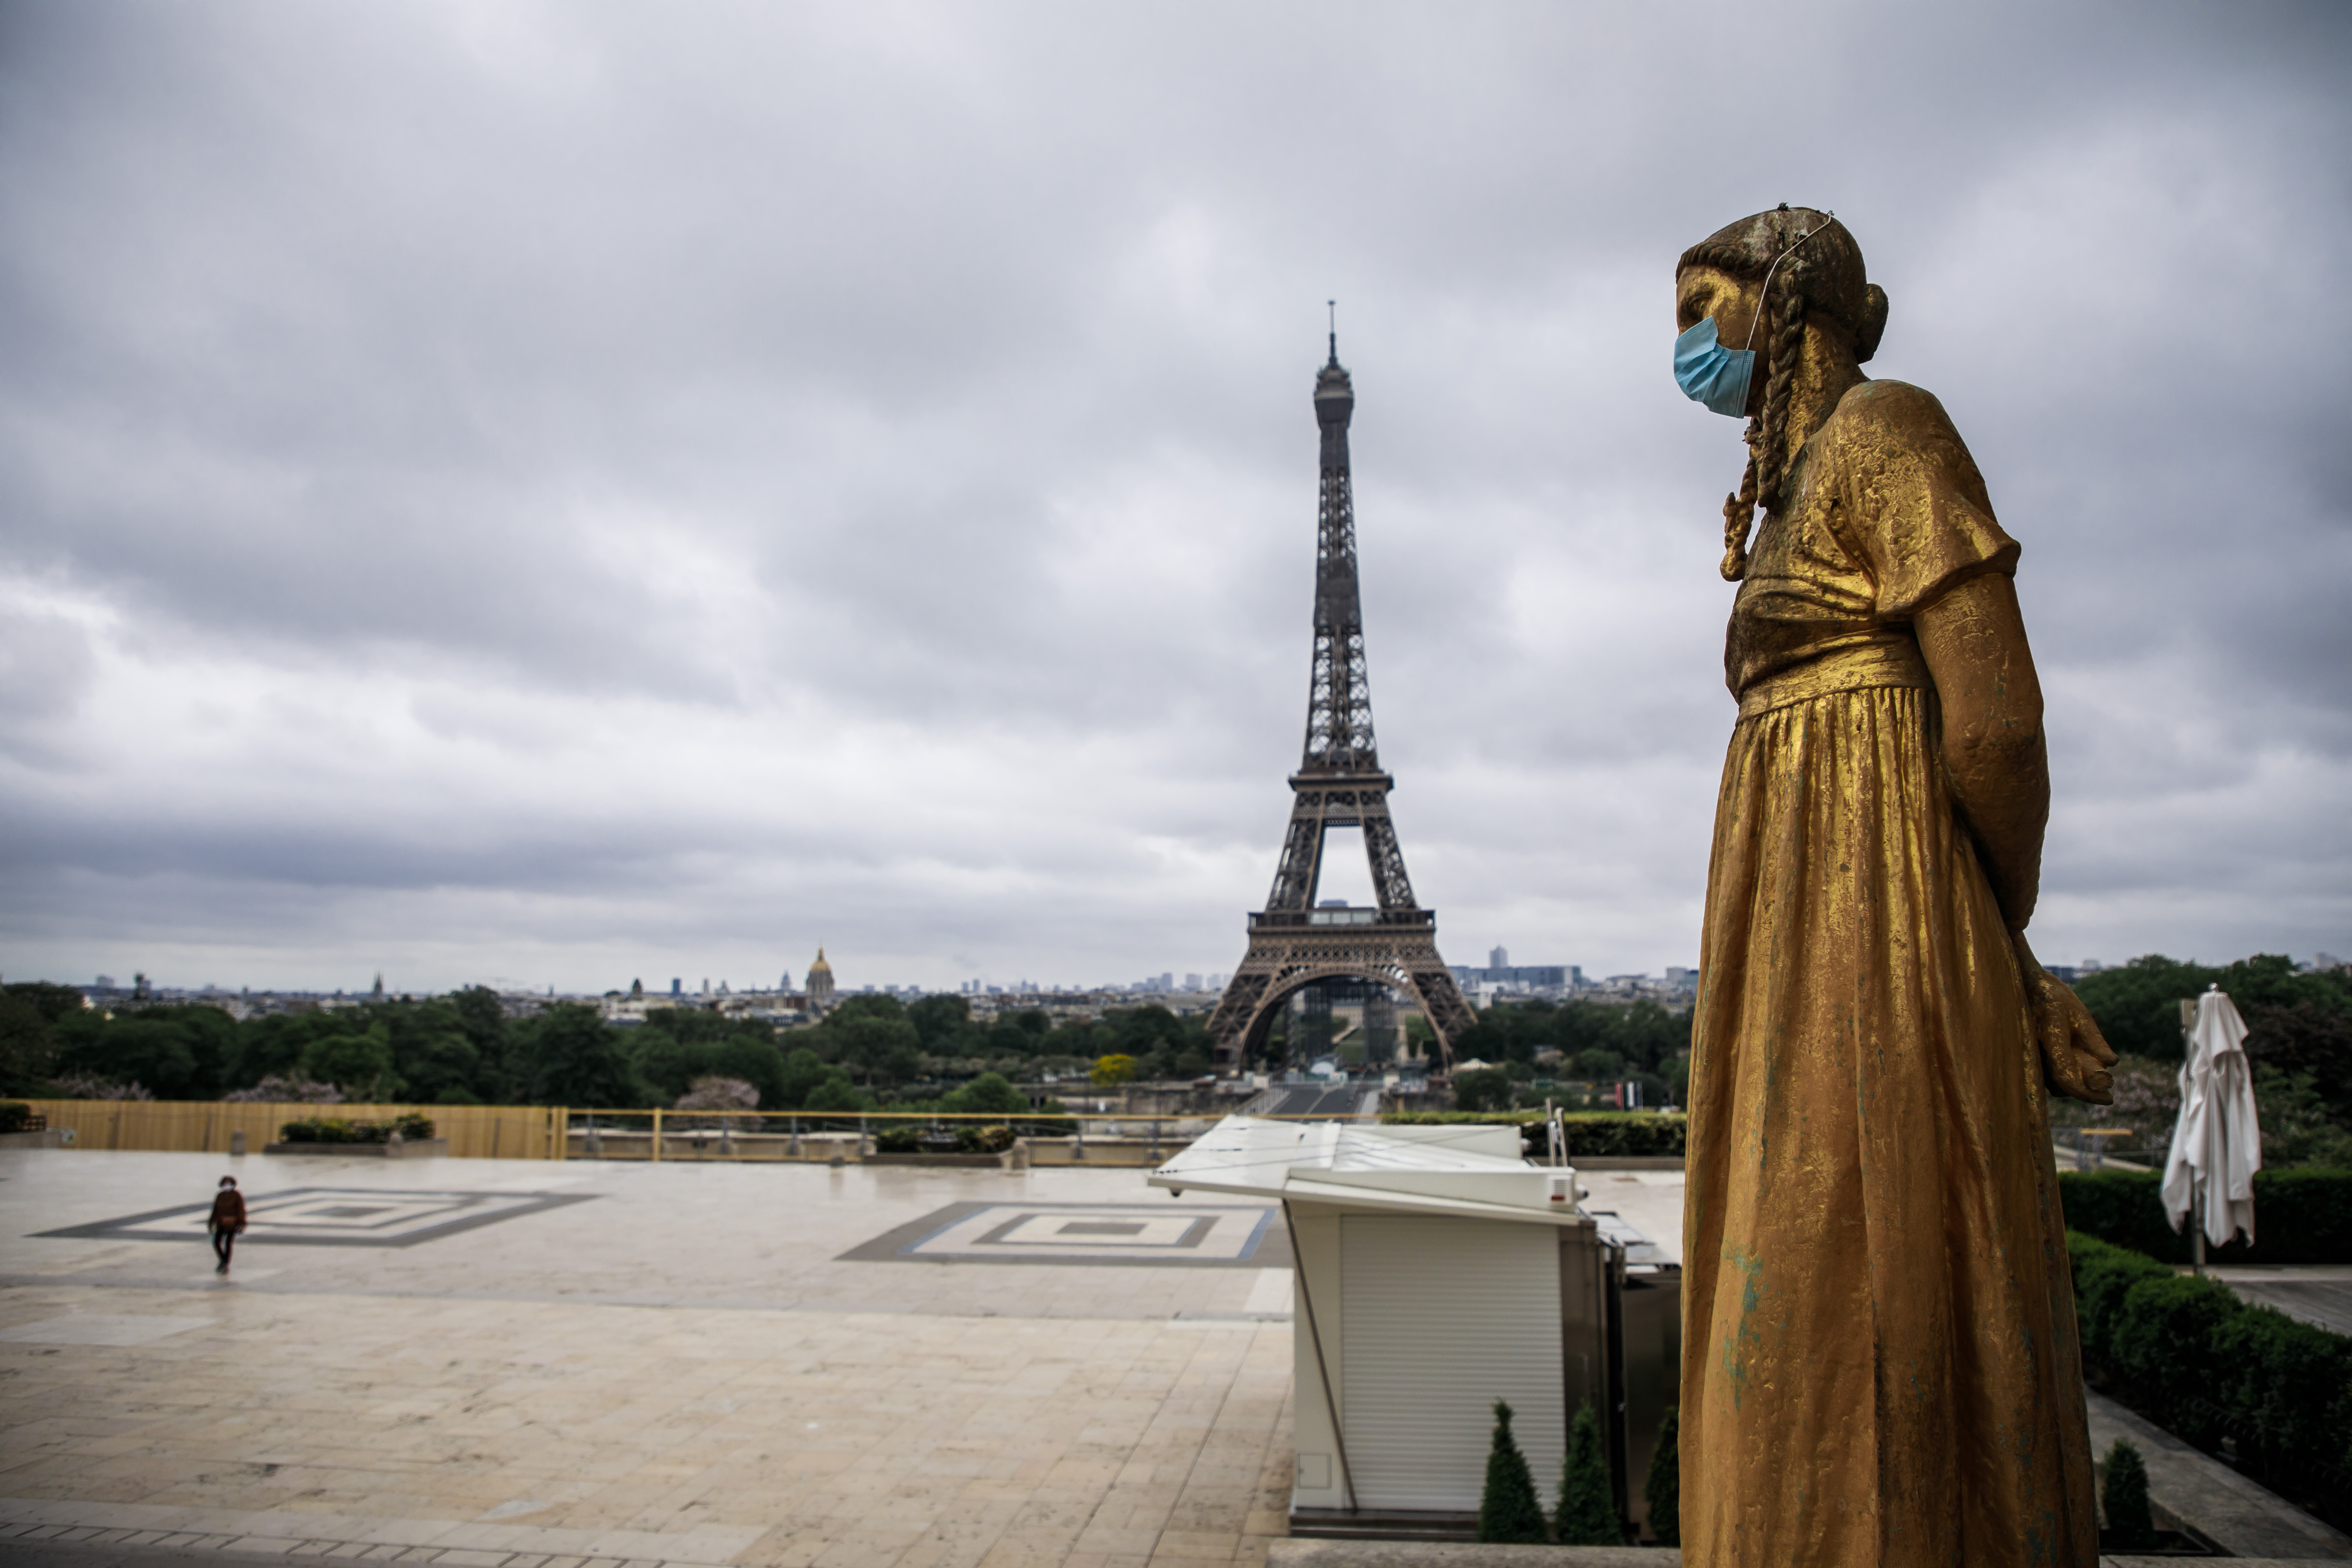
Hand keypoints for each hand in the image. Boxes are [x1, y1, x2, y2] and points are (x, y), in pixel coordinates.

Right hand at [2015, 936, 2115, 1103]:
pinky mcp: (2031, 1057)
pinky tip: (2078, 1066)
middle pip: (2060, 1087)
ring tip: (2094, 1072)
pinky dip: (2065, 1078)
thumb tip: (2112, 1063)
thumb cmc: (2054, 997)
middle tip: (2107, 1087)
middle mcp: (2036, 1051)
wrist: (2025, 986)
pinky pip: (2048, 1077)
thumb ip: (2095, 1040)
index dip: (2087, 1093)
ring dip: (2075, 1085)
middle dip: (2085, 1091)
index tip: (2110, 1099)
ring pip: (2053, 1085)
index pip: (2065, 1077)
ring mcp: (2031, 1056)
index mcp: (2050, 1038)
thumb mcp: (2080, 1014)